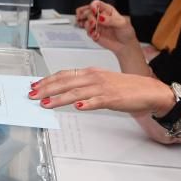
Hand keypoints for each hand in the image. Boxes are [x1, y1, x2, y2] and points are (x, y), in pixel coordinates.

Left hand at [29, 68, 173, 114]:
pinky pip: (97, 101)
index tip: (34, 86)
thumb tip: (65, 92)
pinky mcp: (113, 98)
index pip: (63, 75)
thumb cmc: (124, 88)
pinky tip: (77, 107)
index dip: (47, 80)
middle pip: (65, 82)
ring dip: (59, 98)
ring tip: (46, 103)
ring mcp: (103, 88)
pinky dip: (87, 104)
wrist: (148, 91)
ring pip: (76, 92)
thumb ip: (83, 86)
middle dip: (46, 89)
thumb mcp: (100, 82)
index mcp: (90, 73)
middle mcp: (94, 77)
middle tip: (32, 95)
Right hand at [76, 1, 138, 54]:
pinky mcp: (93, 33)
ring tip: (93, 30)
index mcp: (107, 10)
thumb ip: (111, 20)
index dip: (93, 6)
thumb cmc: (126, 32)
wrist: (125, 45)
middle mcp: (99, 16)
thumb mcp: (122, 24)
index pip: (96, 4)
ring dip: (87, 25)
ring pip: (83, 20)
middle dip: (88, 16)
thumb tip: (100, 18)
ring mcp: (95, 25)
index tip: (94, 12)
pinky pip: (86, 31)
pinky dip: (90, 33)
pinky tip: (96, 35)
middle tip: (93, 23)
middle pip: (87, 11)